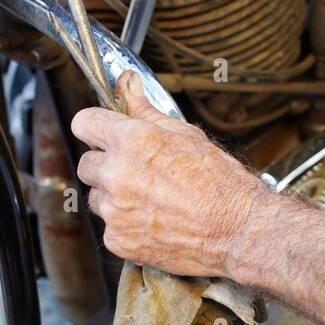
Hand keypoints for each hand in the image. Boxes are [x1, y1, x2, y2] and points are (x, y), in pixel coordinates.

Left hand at [70, 72, 267, 277]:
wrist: (239, 231)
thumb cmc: (222, 183)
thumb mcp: (187, 136)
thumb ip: (146, 111)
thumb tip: (127, 84)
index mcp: (132, 140)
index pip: (84, 123)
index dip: (96, 127)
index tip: (105, 134)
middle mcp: (116, 174)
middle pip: (86, 163)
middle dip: (107, 165)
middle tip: (141, 172)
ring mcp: (114, 210)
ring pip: (97, 197)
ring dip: (116, 196)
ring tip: (154, 200)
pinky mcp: (117, 240)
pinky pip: (110, 227)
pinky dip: (127, 226)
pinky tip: (157, 222)